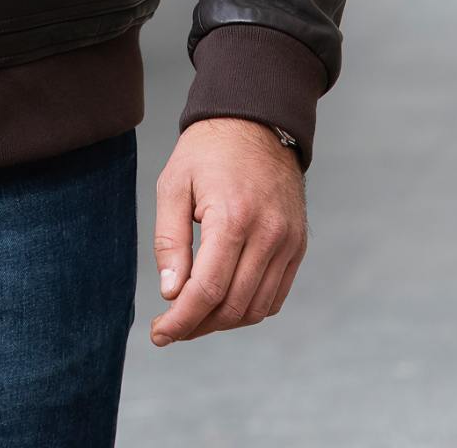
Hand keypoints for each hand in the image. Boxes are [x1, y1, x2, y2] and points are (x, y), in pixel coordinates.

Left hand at [151, 117, 307, 344]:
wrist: (256, 121)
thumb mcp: (174, 185)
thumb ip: (170, 241)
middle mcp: (268, 235)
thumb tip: (172, 293)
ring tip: (194, 316)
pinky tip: (224, 302)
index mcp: (232, 218)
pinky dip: (250, 308)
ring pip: (257, 308)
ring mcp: (288, 242)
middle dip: (198, 326)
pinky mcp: (297, 245)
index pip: (208, 290)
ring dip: (223, 322)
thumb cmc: (208, 151)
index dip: (181, 320)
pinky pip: (276, 295)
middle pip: (233, 306)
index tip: (159, 334)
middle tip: (171, 327)